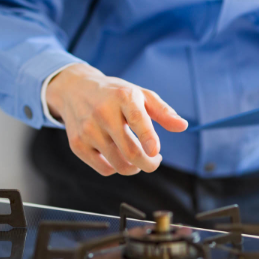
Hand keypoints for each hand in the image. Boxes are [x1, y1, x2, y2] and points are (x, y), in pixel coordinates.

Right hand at [45, 64, 188, 175]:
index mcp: (123, 97)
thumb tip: (183, 126)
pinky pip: (104, 169)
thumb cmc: (115, 94)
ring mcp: (88, 130)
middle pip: (130, 151)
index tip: (156, 151)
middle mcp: (103, 113)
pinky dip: (116, 168)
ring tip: (138, 156)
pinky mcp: (77, 144)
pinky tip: (118, 155)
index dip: (147, 137)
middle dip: (149, 164)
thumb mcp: (141, 95)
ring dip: (135, 168)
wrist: (74, 89)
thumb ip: (163, 111)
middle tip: (155, 160)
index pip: (137, 119)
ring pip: (119, 164)